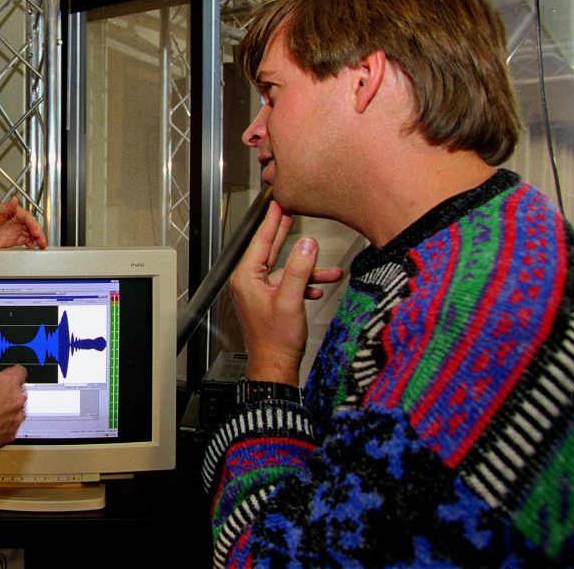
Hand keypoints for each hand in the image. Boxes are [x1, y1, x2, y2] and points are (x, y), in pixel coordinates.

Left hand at [0, 197, 46, 249]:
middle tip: (42, 241)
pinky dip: (30, 244)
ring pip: (30, 235)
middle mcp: (14, 222)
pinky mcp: (11, 241)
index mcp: (11, 212)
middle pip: (31, 227)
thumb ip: (4, 207)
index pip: (27, 218)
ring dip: (36, 239)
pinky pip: (24, 242)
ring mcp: (13, 231)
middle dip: (38, 234)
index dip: (33, 225)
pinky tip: (32, 246)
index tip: (35, 231)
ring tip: (40, 245)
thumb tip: (14, 200)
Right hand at [0, 365, 27, 453]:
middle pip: (19, 393)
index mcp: (8, 382)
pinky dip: (3, 425)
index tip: (9, 378)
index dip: (12, 374)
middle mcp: (16, 399)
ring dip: (7, 410)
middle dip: (8, 394)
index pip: (20, 372)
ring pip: (17, 411)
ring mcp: (16, 418)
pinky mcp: (12, 433)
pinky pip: (11, 426)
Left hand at [228, 200, 342, 384]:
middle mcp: (249, 283)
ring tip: (327, 269)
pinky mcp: (269, 303)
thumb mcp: (290, 299)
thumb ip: (299, 269)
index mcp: (246, 278)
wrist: (275, 368)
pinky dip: (303, 285)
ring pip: (284, 271)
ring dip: (306, 270)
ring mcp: (258, 293)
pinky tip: (318, 289)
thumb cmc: (276, 341)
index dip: (272, 221)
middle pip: (269, 251)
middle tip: (290, 213)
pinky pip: (287, 285)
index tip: (277, 204)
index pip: (260, 241)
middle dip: (284, 234)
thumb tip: (307, 244)